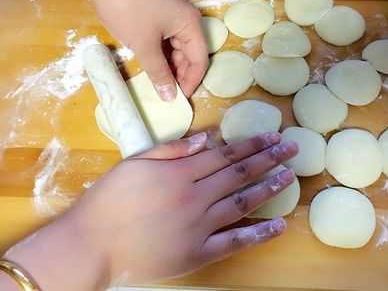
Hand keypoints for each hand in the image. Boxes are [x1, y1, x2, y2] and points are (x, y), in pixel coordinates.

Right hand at [5, 132, 297, 289]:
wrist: (92, 244)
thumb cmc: (109, 199)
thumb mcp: (136, 162)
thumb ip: (172, 148)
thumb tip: (208, 137)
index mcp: (180, 172)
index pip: (226, 154)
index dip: (253, 144)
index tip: (274, 137)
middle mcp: (195, 196)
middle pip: (240, 173)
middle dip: (269, 159)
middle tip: (293, 149)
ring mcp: (199, 226)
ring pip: (242, 202)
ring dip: (269, 188)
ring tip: (290, 177)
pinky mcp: (197, 253)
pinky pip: (234, 242)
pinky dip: (259, 234)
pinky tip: (279, 226)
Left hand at [91, 0, 208, 100]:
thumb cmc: (129, 11)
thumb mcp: (145, 47)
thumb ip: (160, 74)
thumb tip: (170, 97)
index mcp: (191, 24)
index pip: (200, 59)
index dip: (191, 81)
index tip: (179, 99)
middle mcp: (187, 19)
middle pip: (191, 53)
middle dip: (181, 74)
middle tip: (168, 93)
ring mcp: (174, 15)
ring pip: (178, 47)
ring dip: (171, 65)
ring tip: (159, 83)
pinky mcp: (160, 13)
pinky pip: (167, 39)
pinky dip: (162, 54)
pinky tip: (153, 66)